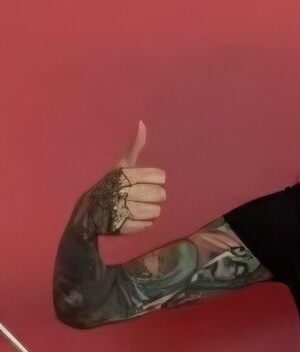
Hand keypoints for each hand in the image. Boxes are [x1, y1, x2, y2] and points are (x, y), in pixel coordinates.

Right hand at [83, 120, 166, 236]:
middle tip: (147, 195)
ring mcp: (123, 210)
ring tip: (143, 206)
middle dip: (156, 195)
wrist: (89, 210)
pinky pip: (146, 225)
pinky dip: (144, 222)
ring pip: (155, 211)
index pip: (158, 176)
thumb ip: (135, 147)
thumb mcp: (121, 164)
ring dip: (151, 210)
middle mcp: (123, 191)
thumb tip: (142, 124)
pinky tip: (138, 217)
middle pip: (159, 195)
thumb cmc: (110, 183)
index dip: (157, 179)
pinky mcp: (123, 227)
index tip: (151, 180)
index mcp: (124, 174)